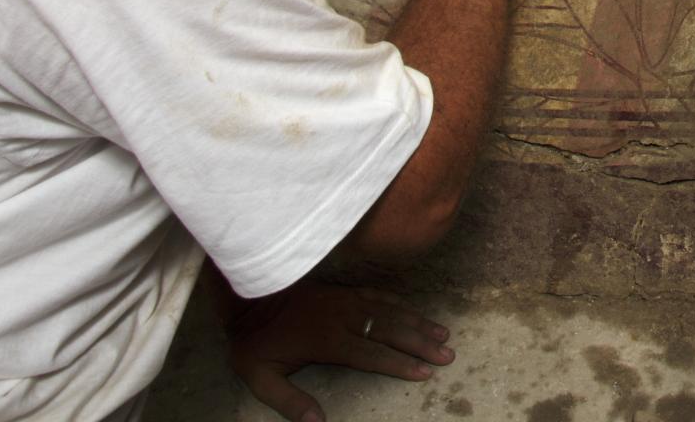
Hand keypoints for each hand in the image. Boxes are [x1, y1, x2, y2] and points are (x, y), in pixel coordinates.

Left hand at [224, 280, 452, 421]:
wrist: (247, 297)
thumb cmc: (255, 342)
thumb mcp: (261, 378)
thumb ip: (289, 401)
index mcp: (326, 340)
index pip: (371, 354)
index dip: (398, 365)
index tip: (424, 373)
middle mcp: (342, 318)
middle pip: (389, 331)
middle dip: (420, 344)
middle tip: (447, 354)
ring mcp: (345, 302)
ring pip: (389, 311)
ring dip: (418, 323)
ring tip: (443, 334)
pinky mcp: (343, 292)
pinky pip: (378, 296)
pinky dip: (400, 303)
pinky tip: (415, 311)